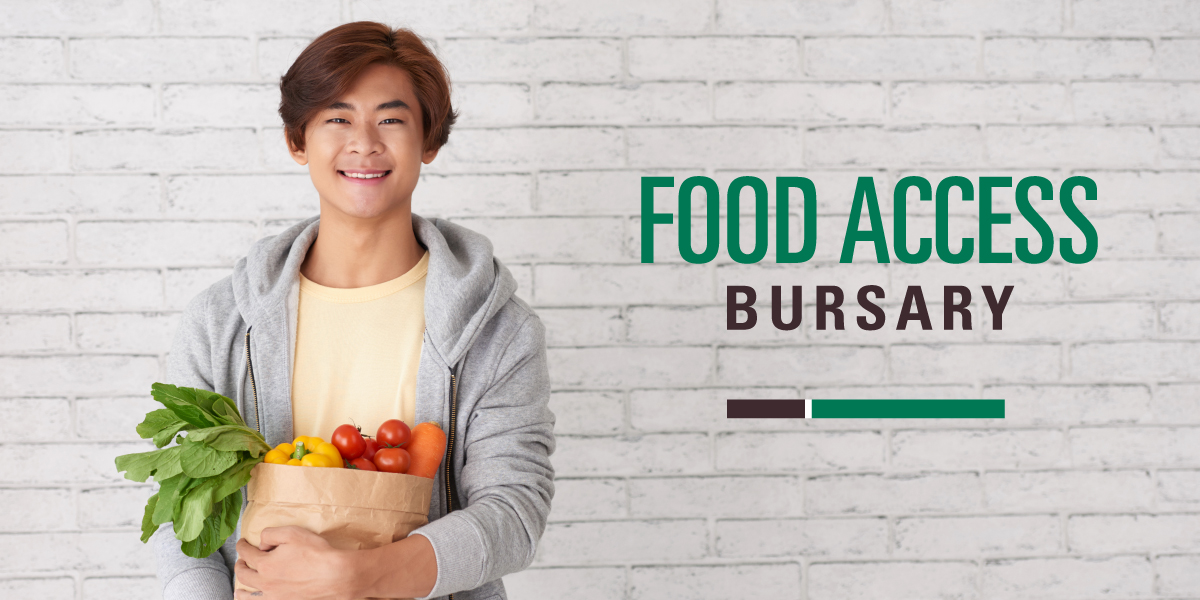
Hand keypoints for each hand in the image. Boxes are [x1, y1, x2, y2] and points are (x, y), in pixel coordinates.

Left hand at [235, 527, 361, 599]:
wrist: (335, 576)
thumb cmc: (316, 553)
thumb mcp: (292, 533)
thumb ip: (271, 534)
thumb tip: (261, 544)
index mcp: (265, 564)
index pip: (246, 553)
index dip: (242, 545)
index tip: (242, 542)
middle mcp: (265, 582)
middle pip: (244, 574)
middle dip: (240, 565)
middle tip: (241, 560)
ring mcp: (274, 596)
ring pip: (248, 595)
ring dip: (241, 589)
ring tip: (239, 588)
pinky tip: (255, 599)